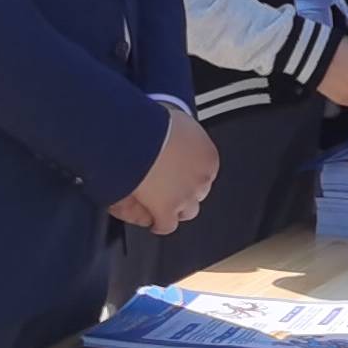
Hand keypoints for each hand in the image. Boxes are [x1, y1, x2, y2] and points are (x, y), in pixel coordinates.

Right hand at [109, 105, 218, 236]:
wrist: (139, 138)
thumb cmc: (154, 123)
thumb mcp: (178, 121)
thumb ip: (182, 133)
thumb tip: (176, 128)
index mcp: (208, 156)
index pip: (205, 172)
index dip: (190, 173)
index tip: (180, 172)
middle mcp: (202, 178)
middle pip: (199, 192)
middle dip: (187, 191)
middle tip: (171, 188)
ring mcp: (186, 196)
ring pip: (188, 211)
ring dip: (177, 209)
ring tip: (163, 206)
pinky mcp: (167, 210)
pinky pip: (167, 225)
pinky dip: (160, 224)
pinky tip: (154, 222)